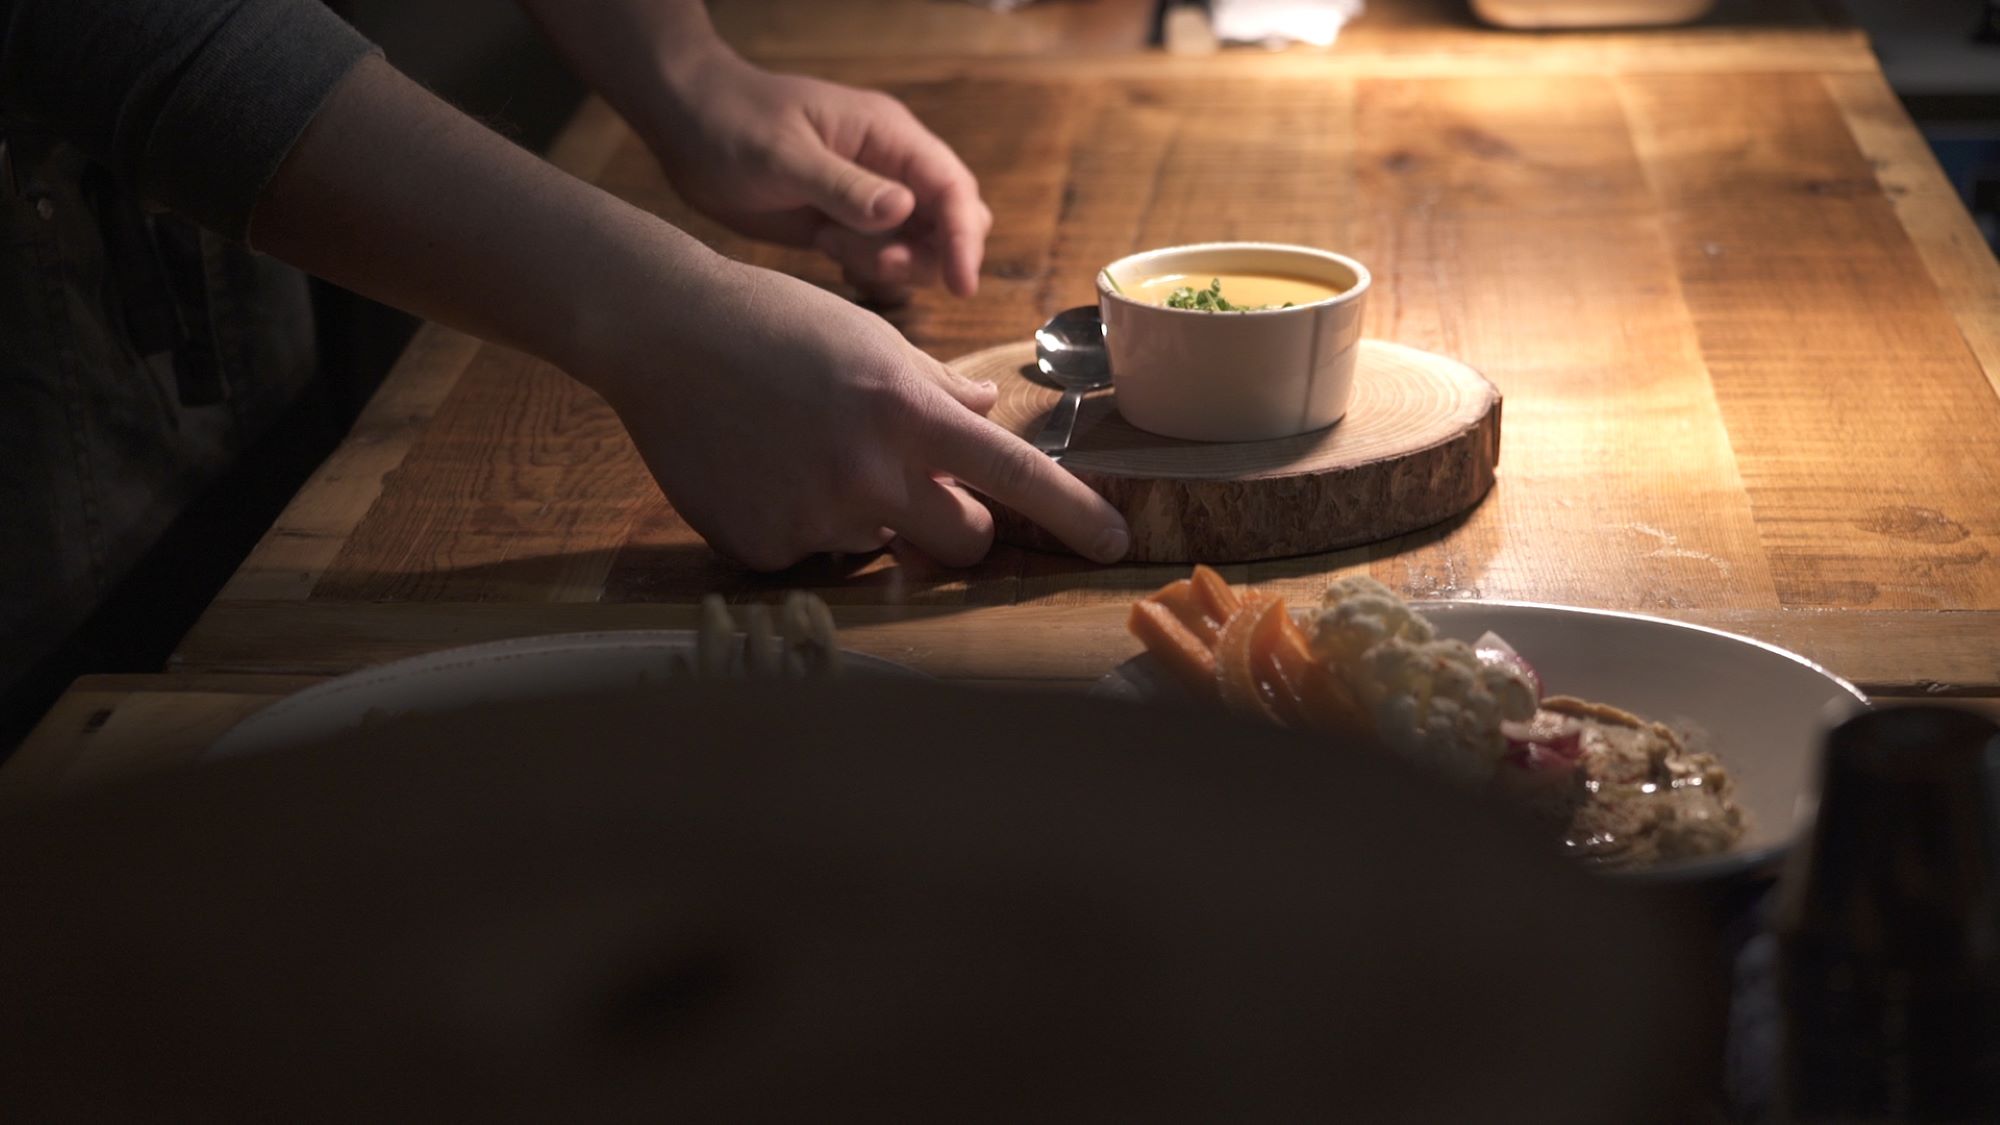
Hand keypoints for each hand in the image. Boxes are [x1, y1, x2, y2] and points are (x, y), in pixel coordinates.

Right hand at [591, 260, 1126, 570]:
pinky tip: (761, 471)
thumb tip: (987, 411)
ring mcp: (813, 517)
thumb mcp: (870, 336)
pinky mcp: (762, 547)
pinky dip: (798, 525)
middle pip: (964, 542)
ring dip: (864, 517)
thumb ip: (934, 385)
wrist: (660, 331)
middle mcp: (868, 473)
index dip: (1074, 516)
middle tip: (911, 483)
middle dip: (957, 524)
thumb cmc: (772, 321)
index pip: (1016, 477)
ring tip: (804, 452)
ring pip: (881, 548)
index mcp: (906, 411)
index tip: (1115, 544)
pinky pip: (811, 558)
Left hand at [644, 51, 991, 301]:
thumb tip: (901, 210)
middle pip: (950, 221)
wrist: (687, 126)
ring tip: (830, 246)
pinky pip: (883, 256)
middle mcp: (890, 166)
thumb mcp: (784, 155)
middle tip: (877, 265)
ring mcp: (871, 196)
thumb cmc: (733, 124)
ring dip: (889, 263)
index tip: (960, 284)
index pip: (951, 188)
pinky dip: (868, 269)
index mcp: (888, 136)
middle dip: (930, 255)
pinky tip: (826, 251)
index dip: (964, 238)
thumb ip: (843, 186)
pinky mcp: (846, 223)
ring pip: (919, 245)